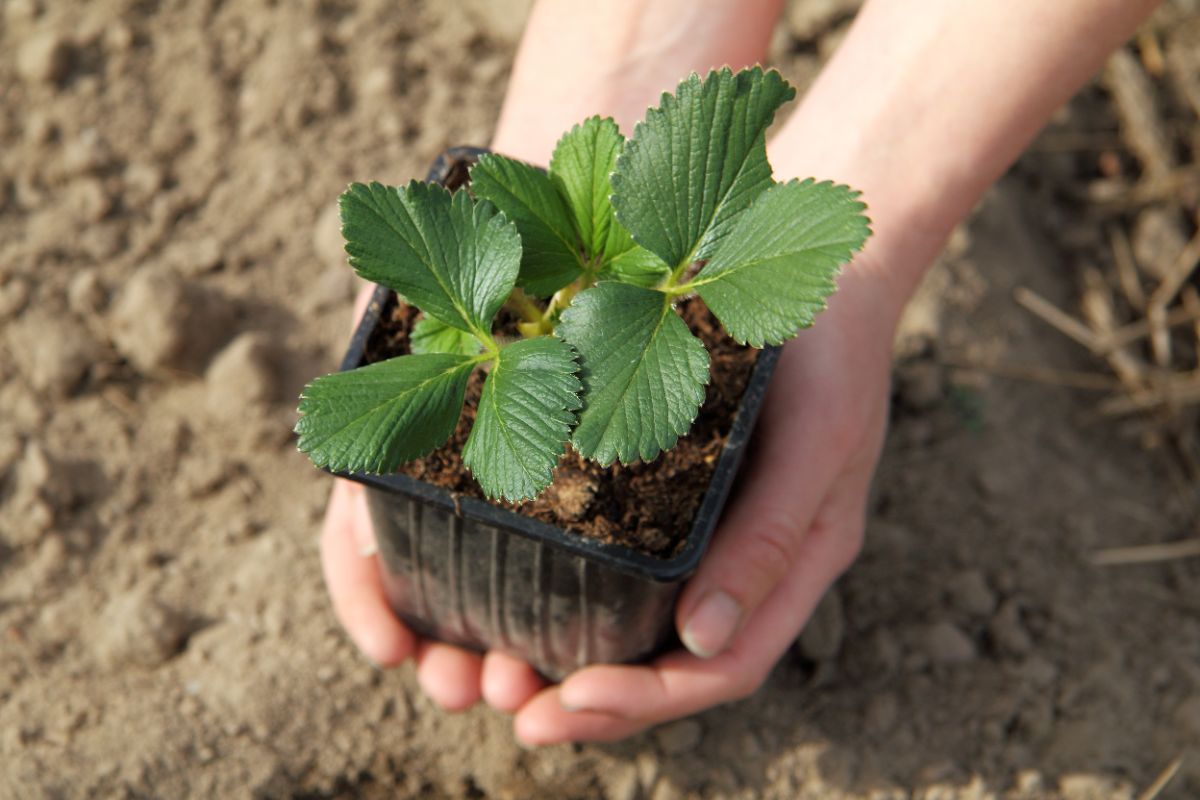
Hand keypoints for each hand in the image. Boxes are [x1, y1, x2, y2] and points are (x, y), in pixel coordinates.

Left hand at [320, 267, 898, 740]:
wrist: (817, 265)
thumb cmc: (829, 350)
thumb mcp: (815, 439)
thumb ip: (769, 538)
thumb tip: (702, 640)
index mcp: (794, 563)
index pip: (725, 667)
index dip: (650, 699)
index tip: (569, 700)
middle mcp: (748, 560)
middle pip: (675, 663)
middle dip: (600, 702)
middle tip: (517, 715)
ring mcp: (710, 527)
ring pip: (644, 625)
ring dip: (577, 663)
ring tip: (497, 676)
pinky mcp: (671, 488)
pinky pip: (625, 561)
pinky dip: (576, 593)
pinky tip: (515, 592)